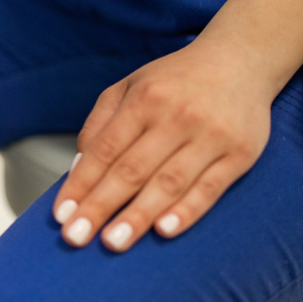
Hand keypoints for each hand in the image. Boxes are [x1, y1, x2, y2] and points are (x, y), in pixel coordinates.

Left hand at [52, 40, 274, 251]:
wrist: (241, 59)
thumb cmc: (175, 81)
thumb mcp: (128, 87)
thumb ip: (100, 125)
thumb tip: (77, 169)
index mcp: (144, 100)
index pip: (104, 150)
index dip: (81, 184)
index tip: (61, 214)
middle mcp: (176, 116)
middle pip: (131, 170)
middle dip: (100, 206)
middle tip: (76, 237)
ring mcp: (211, 135)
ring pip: (169, 182)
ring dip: (138, 215)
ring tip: (113, 241)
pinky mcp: (241, 152)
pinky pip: (211, 188)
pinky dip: (187, 211)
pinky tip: (164, 231)